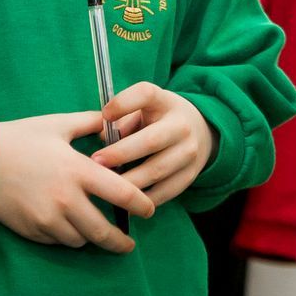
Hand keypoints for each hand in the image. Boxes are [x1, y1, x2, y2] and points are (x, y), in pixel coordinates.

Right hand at [0, 111, 155, 250]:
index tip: (150, 210)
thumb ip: (90, 123)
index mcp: (78, 171)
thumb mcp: (58, 124)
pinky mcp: (32, 230)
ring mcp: (48, 219)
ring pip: (81, 240)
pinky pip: (58, 241)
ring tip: (97, 231)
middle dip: (120, 241)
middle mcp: (66, 200)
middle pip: (103, 230)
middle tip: (128, 243)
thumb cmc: (20, 138)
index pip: (121, 194)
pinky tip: (70, 227)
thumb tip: (112, 123)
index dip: (141, 205)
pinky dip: (68, 237)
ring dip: (91, 237)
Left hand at [91, 82, 214, 207]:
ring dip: (128, 180)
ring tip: (106, 185)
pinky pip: (164, 192)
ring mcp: (189, 151)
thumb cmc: (158, 119)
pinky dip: (143, 199)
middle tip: (95, 162)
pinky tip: (125, 201)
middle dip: (120, 153)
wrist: (200, 132)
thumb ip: (123, 119)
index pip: (146, 94)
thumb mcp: (144, 109)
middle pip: (151, 140)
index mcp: (165, 102)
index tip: (105, 115)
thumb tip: (103, 138)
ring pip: (156, 171)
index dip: (124, 103)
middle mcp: (181, 125)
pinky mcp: (190, 175)